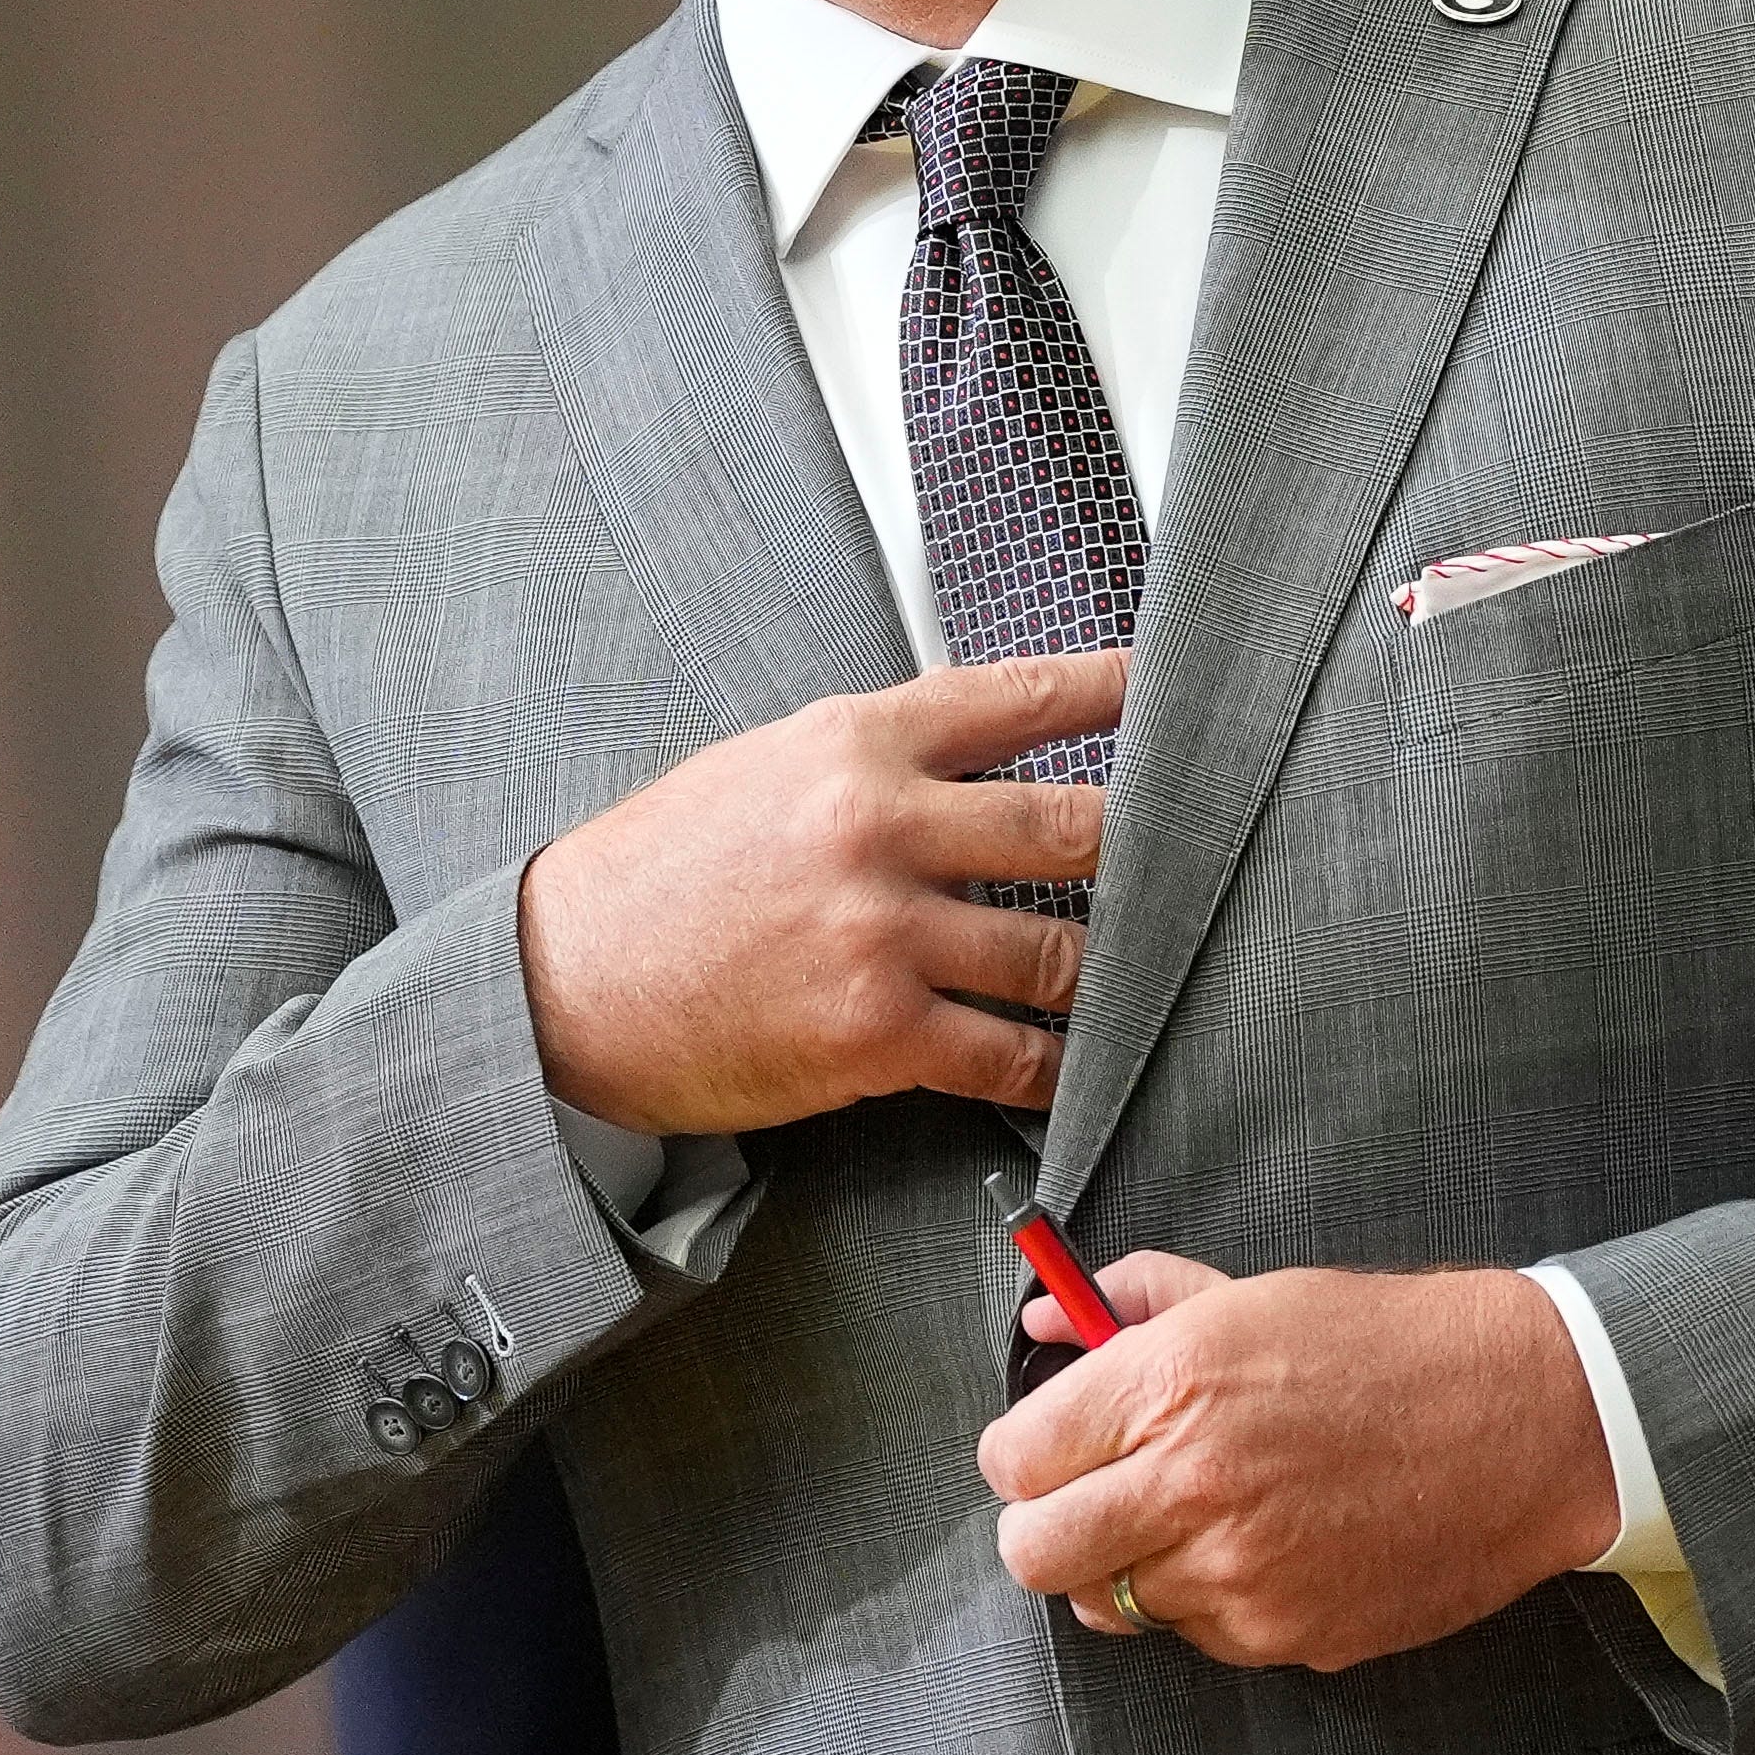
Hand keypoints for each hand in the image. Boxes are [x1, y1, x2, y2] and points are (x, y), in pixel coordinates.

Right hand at [515, 649, 1120, 1135]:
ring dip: (1102, 969)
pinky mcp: (877, 1032)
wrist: (566, 982)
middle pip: (1070, 826)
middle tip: (1188, 857)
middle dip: (1140, 848)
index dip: (1114, 692)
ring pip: (1057, 951)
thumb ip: (873, 758)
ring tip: (1129, 972)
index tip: (1168, 692)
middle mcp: (879, 826)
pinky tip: (1070, 1059)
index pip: (1018, 699)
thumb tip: (975, 757)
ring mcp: (882, 932)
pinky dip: (1053, 1062)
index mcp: (853, 742)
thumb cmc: (657, 874)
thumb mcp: (762, 767)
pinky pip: (1009, 1053)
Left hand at [976, 1251, 1619, 1666]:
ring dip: (1129, 1568)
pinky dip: (1207, 1603)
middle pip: (1033, 1554)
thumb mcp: (1246, 1295)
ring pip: (1110, 1605)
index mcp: (1169, 1385)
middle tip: (1078, 1505)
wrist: (1521, 1420)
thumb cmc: (1383, 1346)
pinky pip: (1197, 1636)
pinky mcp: (1287, 1635)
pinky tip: (1262, 1547)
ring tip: (1193, 1517)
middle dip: (1041, 1527)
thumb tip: (1046, 1315)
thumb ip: (1131, 1305)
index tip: (1044, 1451)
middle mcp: (1192, 1485)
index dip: (1021, 1455)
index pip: (1015, 1458)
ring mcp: (1239, 1573)